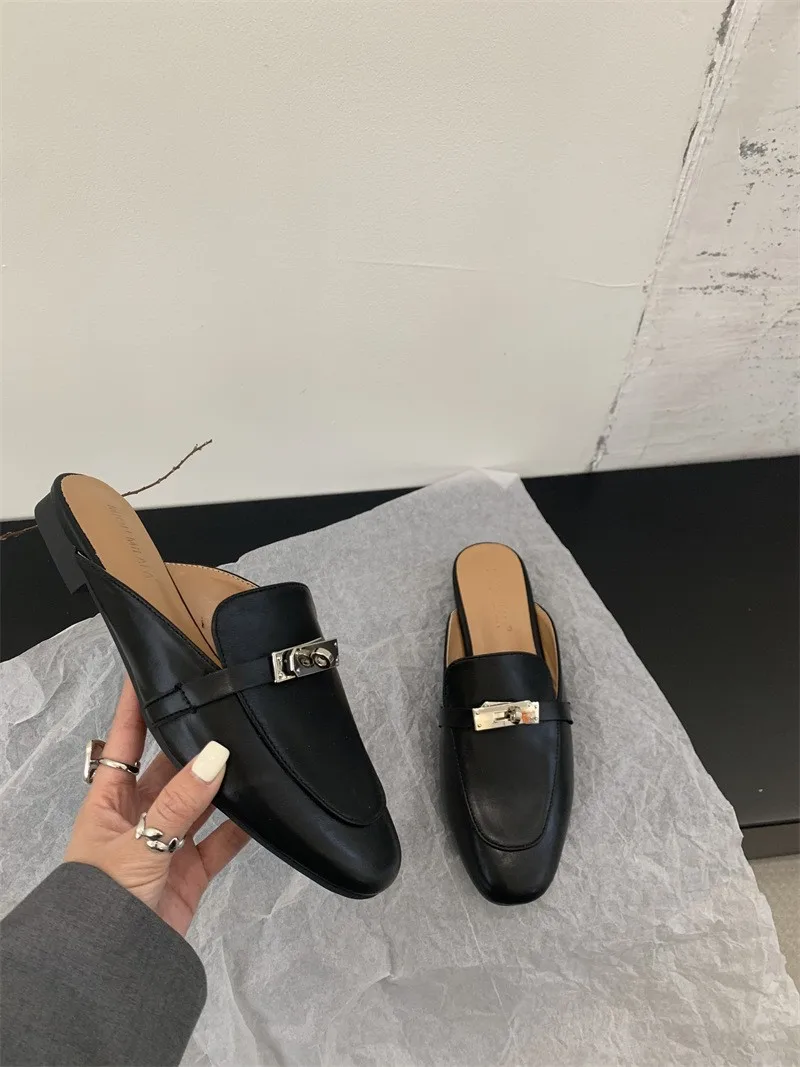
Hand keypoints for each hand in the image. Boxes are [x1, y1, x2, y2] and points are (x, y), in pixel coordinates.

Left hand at [65, 677, 249, 936]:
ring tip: (253, 748)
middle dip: (194, 741)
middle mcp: (138, 813)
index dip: (136, 705)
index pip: (125, 740)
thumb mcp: (139, 841)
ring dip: (223, 780)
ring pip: (200, 798)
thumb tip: (219, 754)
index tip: (151, 668)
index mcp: (108, 799)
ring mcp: (166, 841)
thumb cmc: (104, 897)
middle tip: (225, 707)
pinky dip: (243, 824)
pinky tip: (265, 803)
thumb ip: (182, 800)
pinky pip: (222, 838)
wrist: (111, 966)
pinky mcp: (191, 869)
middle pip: (170, 766)